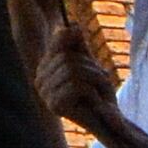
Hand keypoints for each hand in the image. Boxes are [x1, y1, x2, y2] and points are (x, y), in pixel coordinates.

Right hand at [7, 0, 114, 128]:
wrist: (108, 120)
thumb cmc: (98, 92)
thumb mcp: (88, 62)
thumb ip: (77, 45)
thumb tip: (72, 26)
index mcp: (43, 68)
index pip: (61, 44)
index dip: (82, 53)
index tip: (92, 68)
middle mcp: (39, 81)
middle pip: (68, 58)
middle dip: (92, 68)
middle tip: (100, 84)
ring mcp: (44, 94)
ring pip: (74, 71)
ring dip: (95, 80)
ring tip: (99, 93)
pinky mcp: (55, 106)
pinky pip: (77, 85)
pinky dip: (92, 91)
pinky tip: (93, 102)